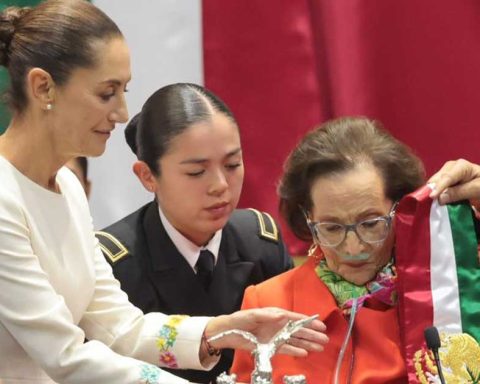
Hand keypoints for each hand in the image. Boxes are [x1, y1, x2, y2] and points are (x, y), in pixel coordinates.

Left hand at [204, 307, 327, 356]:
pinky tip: (305, 353)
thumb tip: (281, 314)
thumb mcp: (251, 315)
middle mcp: (278, 325)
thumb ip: (266, 315)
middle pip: (298, 330)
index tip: (320, 325)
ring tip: (320, 347)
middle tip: (325, 339)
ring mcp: (275, 336)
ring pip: (295, 340)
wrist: (227, 332)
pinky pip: (285, 349)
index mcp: (275, 315)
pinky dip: (295, 351)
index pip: (295, 318)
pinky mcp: (270, 347)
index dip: (308, 322)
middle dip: (312, 334)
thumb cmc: (239, 320)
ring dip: (307, 343)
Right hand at [428, 159, 479, 205]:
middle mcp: (450, 168)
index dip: (438, 187)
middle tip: (426, 202)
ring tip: (427, 203)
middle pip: (437, 179)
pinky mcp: (445, 183)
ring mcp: (446, 175)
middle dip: (431, 190)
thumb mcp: (478, 189)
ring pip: (433, 184)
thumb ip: (459, 192)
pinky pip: (435, 189)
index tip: (432, 197)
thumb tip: (439, 198)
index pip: (447, 177)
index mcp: (461, 166)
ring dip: (431, 194)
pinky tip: (431, 202)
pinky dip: (434, 196)